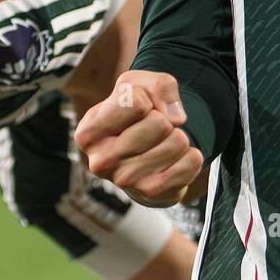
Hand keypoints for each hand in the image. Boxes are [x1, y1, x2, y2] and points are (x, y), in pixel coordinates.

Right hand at [75, 70, 203, 207]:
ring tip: (160, 144)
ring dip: (177, 138)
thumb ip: (159, 85)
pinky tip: (173, 160)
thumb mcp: (140, 86)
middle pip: (159, 123)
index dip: (145, 99)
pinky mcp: (153, 194)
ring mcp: (126, 181)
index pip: (135, 102)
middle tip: (152, 130)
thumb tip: (177, 119)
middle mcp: (100, 162)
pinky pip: (192, 161)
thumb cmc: (136, 114)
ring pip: (177, 141)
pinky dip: (191, 155)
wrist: (145, 153)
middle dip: (164, 120)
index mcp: (88, 133)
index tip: (137, 110)